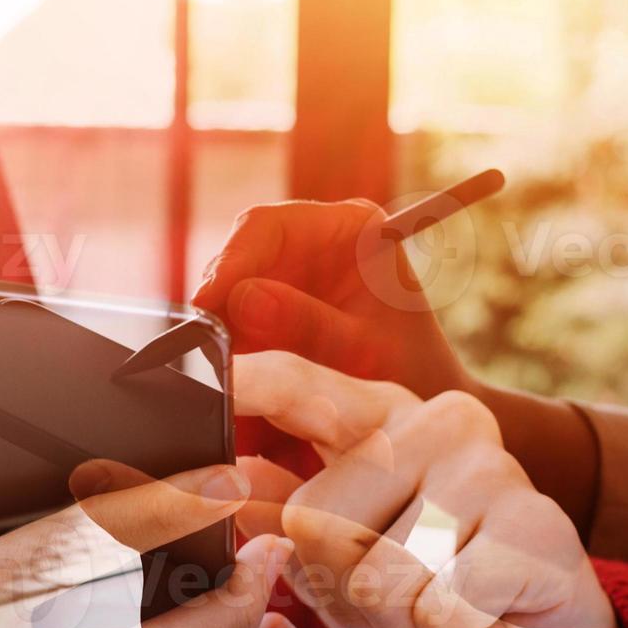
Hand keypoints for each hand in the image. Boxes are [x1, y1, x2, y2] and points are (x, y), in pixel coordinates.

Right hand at [195, 201, 476, 400]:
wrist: (425, 401)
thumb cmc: (413, 370)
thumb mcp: (365, 351)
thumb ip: (307, 325)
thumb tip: (240, 298)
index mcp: (349, 227)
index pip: (268, 225)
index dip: (230, 261)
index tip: (206, 304)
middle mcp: (312, 242)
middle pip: (239, 258)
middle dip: (218, 302)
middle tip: (202, 347)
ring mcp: (288, 274)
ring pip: (229, 292)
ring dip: (220, 331)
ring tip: (217, 369)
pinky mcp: (271, 309)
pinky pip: (233, 321)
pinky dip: (228, 348)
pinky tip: (229, 376)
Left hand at [233, 350, 627, 627]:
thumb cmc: (435, 603)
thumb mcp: (341, 564)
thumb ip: (284, 516)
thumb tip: (227, 476)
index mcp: (380, 420)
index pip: (297, 387)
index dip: (245, 384)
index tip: (191, 371)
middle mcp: (437, 423)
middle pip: (313, 520)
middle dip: (343, 591)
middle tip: (402, 600)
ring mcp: (491, 466)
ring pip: (375, 578)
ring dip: (401, 627)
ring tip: (444, 615)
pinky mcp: (535, 524)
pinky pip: (437, 612)